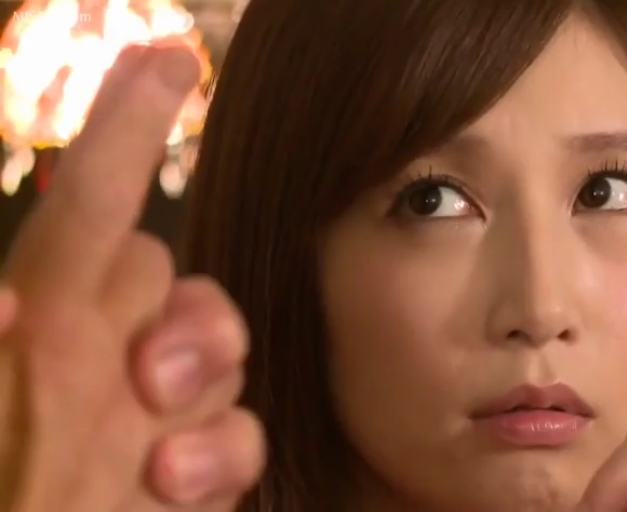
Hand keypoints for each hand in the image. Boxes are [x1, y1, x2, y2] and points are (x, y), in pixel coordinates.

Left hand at [0, 43, 263, 511]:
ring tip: (153, 458)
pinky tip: (173, 486)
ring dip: (204, 389)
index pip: (92, 200)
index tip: (165, 60)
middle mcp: (99, 348)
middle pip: (172, 274)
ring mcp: (149, 406)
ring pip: (223, 346)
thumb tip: (8, 308)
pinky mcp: (192, 462)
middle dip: (182, 319)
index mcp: (39, 320)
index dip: (127, 128)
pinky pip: (243, 429)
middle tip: (144, 379)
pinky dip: (223, 454)